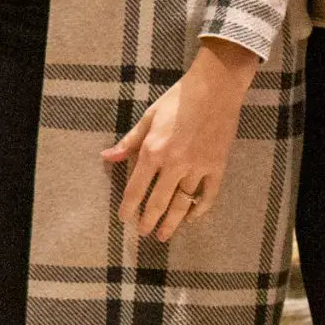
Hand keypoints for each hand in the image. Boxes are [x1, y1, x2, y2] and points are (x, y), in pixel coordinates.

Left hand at [103, 38, 260, 242]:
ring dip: (173, 222)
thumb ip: (129, 142)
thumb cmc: (177, 100)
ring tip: (165, 235)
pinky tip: (191, 218)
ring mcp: (198, 168)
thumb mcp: (148, 117)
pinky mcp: (217, 168)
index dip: (129, 206)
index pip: (136, 188)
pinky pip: (208, 196)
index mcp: (153, 151)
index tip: (124, 219)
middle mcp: (174, 164)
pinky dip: (199, 210)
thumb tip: (107, 157)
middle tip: (144, 234)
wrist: (214, 89)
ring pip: (183, 203)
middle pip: (159, 202)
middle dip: (149, 220)